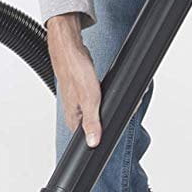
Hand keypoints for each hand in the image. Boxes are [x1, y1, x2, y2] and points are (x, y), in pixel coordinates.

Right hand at [47, 13, 101, 146]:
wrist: (70, 48)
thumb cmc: (75, 70)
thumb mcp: (89, 99)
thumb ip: (91, 122)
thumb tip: (93, 142)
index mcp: (73, 117)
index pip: (85, 137)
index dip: (99, 138)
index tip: (112, 134)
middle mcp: (74, 111)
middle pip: (93, 125)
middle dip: (107, 120)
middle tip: (122, 110)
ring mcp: (78, 100)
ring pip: (96, 111)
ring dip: (106, 107)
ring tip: (113, 99)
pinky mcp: (83, 90)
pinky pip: (96, 99)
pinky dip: (103, 97)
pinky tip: (107, 92)